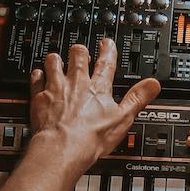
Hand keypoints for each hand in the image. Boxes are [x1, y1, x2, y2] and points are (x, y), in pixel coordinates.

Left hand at [28, 39, 162, 176]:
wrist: (63, 147)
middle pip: (77, 56)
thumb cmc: (91, 137)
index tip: (107, 43)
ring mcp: (56, 88)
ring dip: (56, 59)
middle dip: (80, 50)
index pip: (106, 63)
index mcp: (98, 88)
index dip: (108, 50)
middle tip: (80, 50)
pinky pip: (36, 79)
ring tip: (57, 58)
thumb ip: (137, 99)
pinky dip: (37, 75)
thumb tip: (153, 85)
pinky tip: (38, 74)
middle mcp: (76, 83)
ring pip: (54, 62)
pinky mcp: (40, 97)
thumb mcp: (122, 119)